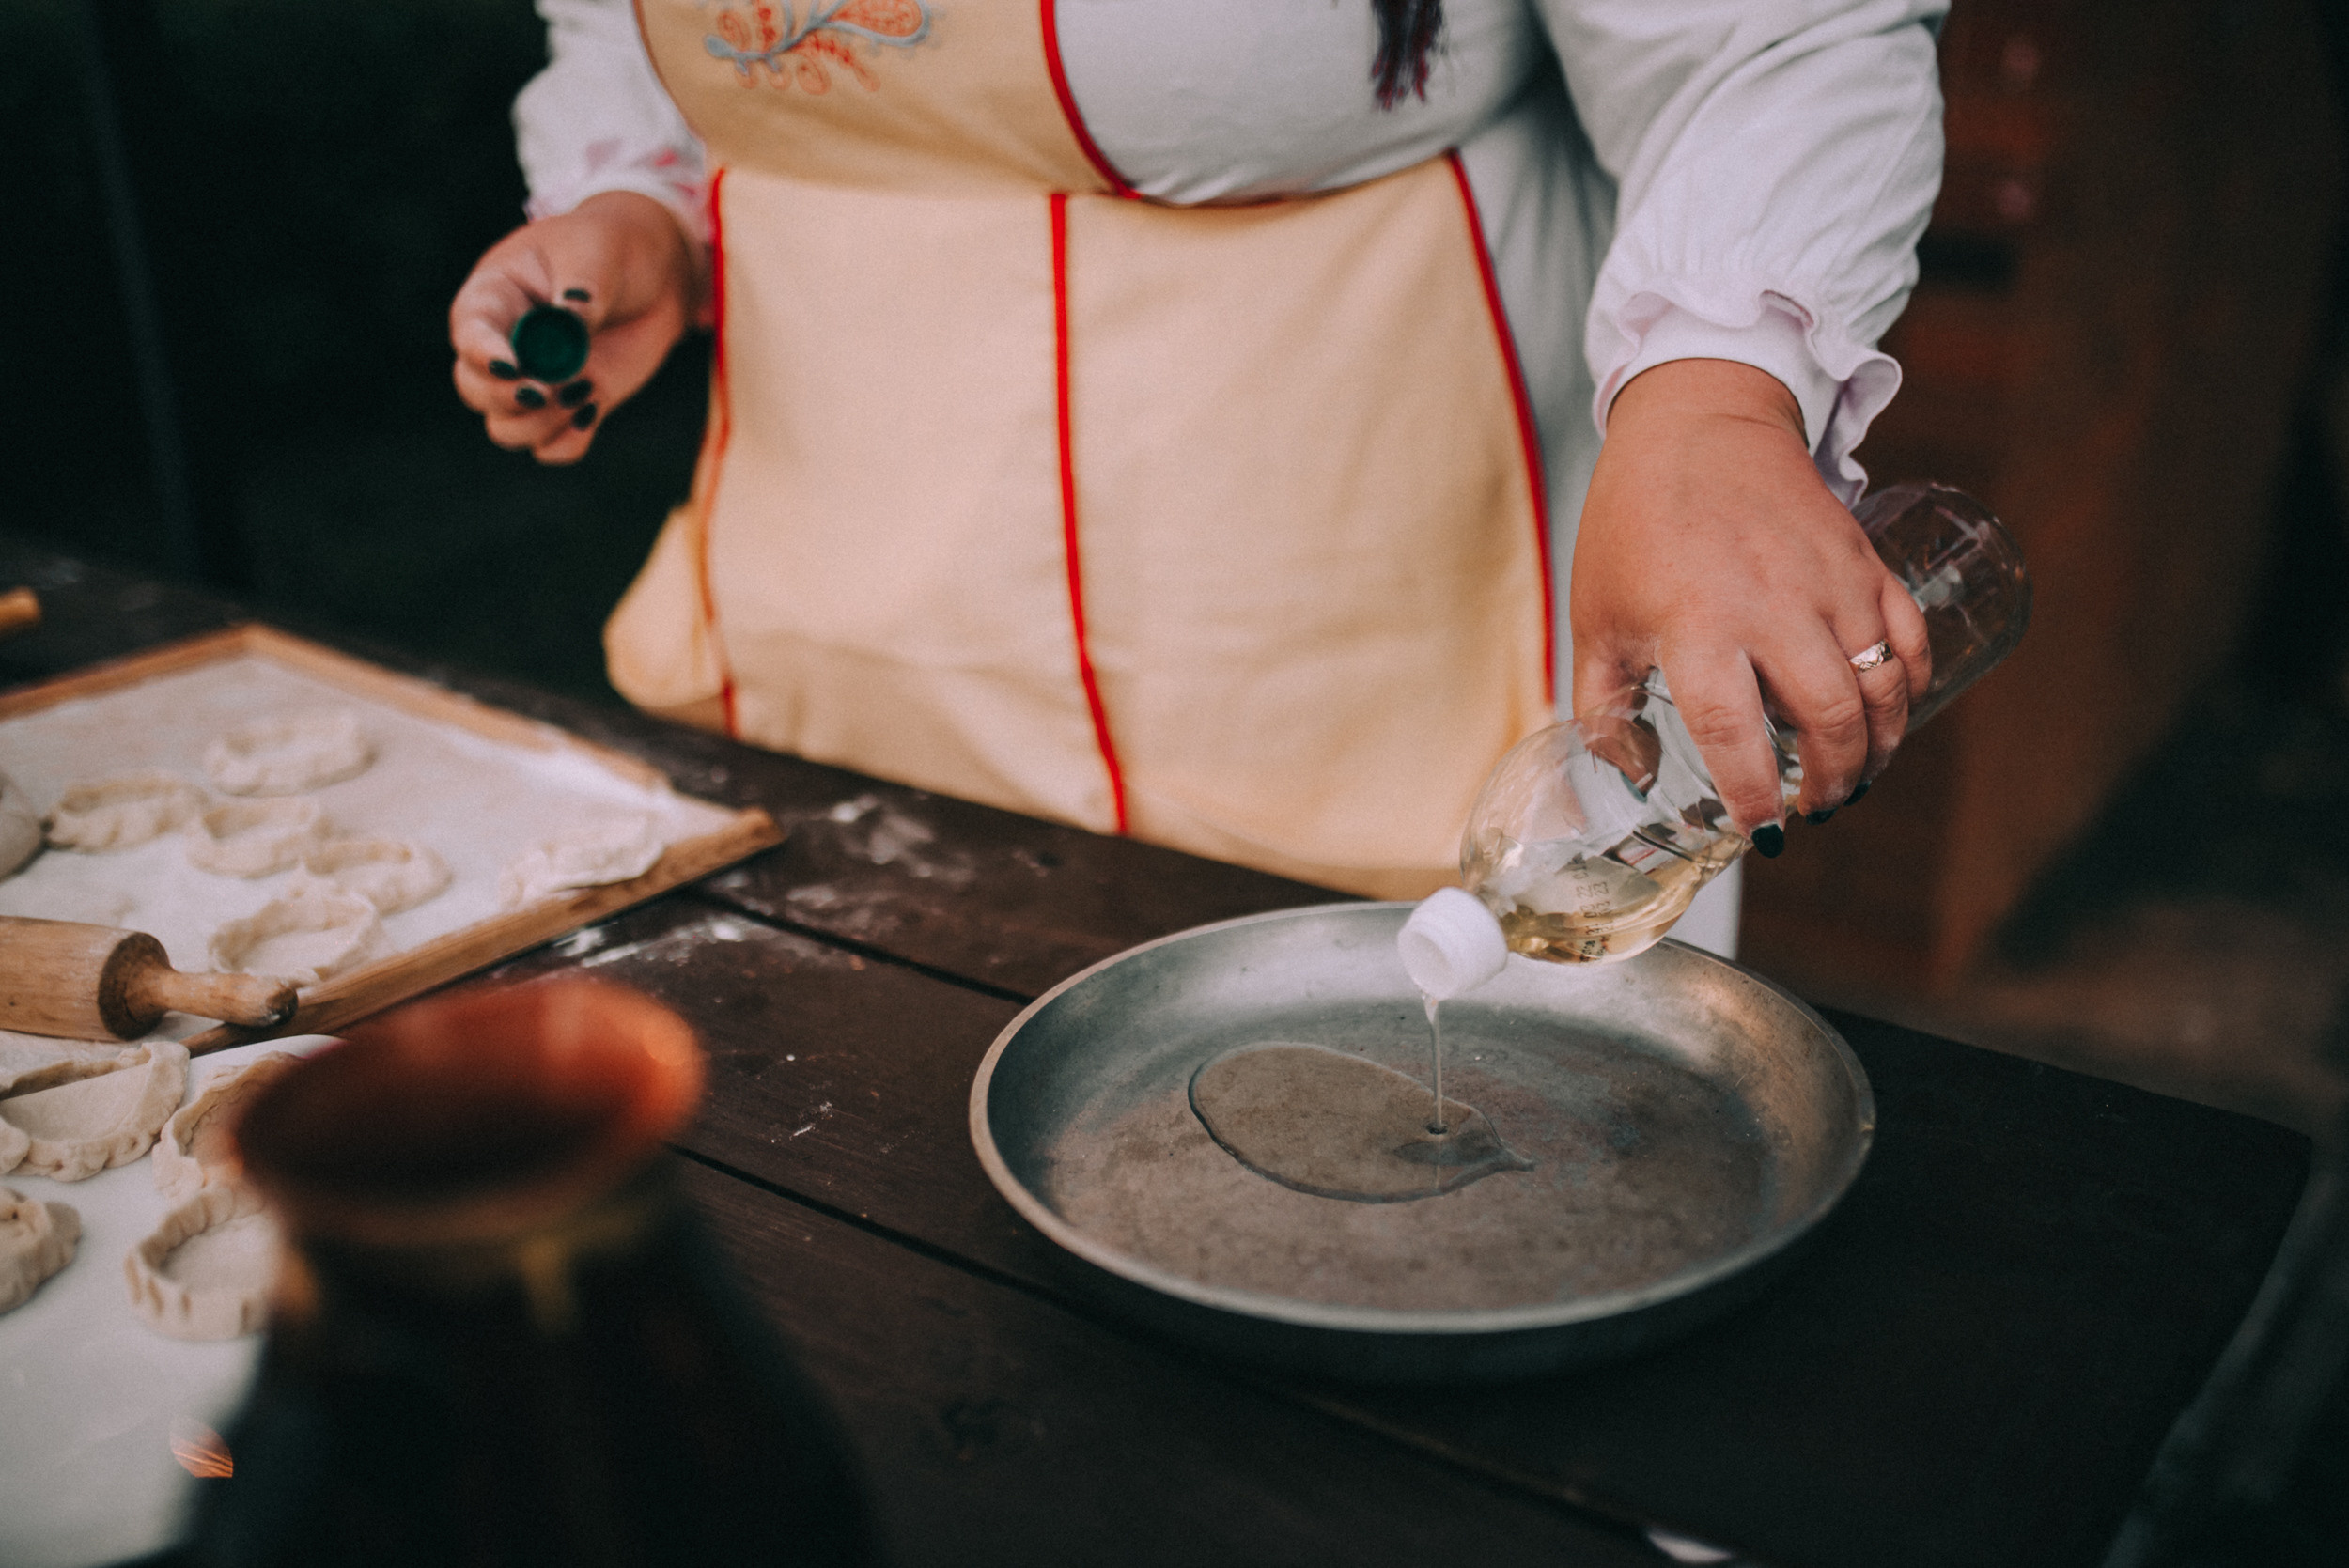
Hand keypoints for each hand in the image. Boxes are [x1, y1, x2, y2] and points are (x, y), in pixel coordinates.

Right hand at [449, 192, 703, 464]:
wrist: (655, 276)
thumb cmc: (612, 247)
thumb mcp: (598, 251)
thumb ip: (582, 289)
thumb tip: (568, 327)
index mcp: (495, 297)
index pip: (469, 333)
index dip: (483, 356)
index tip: (516, 368)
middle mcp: (505, 345)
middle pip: (475, 390)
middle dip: (509, 398)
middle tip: (555, 387)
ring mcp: (535, 380)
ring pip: (506, 428)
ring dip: (540, 424)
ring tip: (585, 390)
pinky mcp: (568, 406)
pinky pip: (551, 448)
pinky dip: (568, 442)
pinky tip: (593, 410)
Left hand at [1571, 359, 1930, 837]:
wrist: (1697, 423)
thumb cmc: (1636, 522)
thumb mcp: (1597, 615)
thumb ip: (1605, 704)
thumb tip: (1628, 774)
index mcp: (1696, 625)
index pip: (1733, 733)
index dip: (1753, 794)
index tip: (1760, 830)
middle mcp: (1772, 606)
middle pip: (1830, 718)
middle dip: (1831, 781)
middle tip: (1813, 807)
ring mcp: (1829, 581)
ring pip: (1882, 685)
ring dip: (1877, 745)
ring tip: (1852, 777)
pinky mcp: (1864, 560)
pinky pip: (1909, 638)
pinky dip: (1910, 687)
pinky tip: (1889, 716)